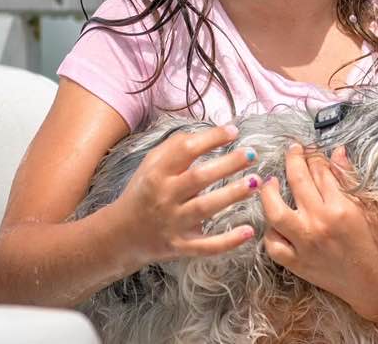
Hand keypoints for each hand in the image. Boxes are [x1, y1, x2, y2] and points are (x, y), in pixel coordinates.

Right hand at [113, 124, 260, 263]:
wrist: (121, 235)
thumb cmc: (144, 191)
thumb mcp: (151, 164)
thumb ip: (176, 146)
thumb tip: (208, 133)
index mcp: (157, 173)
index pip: (185, 151)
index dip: (211, 138)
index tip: (234, 131)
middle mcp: (165, 197)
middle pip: (199, 178)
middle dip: (228, 164)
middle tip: (252, 154)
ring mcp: (173, 223)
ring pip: (205, 208)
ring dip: (233, 194)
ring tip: (256, 182)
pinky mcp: (180, 246)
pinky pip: (206, 246)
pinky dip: (228, 241)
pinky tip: (249, 231)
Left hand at [260, 144, 377, 321]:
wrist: (375, 283)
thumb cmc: (376, 242)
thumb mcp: (369, 206)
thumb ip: (349, 178)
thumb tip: (336, 152)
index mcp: (340, 207)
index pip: (321, 171)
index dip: (315, 156)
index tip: (311, 149)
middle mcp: (319, 223)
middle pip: (298, 182)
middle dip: (293, 160)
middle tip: (293, 150)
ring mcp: (304, 244)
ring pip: (275, 212)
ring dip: (269, 192)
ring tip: (270, 182)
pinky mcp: (296, 264)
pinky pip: (273, 245)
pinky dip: (269, 231)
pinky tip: (272, 220)